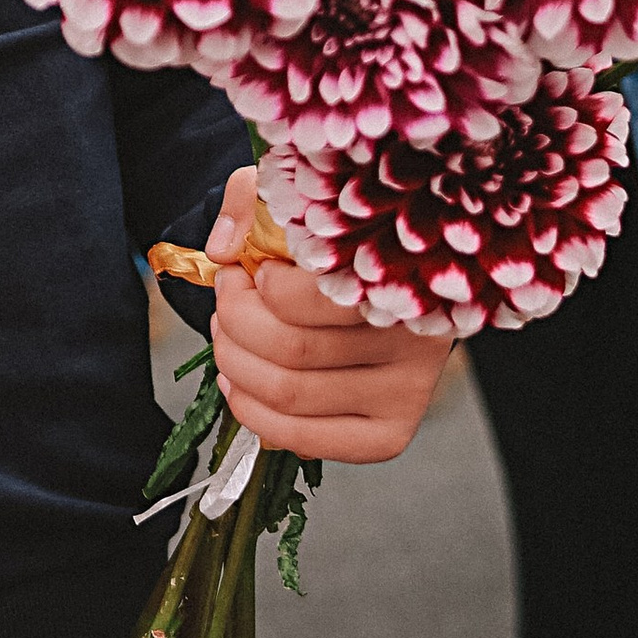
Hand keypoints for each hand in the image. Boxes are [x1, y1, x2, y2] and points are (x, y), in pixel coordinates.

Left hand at [208, 165, 448, 462]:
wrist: (397, 277)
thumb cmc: (347, 238)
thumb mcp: (302, 197)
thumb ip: (254, 203)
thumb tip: (222, 249)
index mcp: (401, 274)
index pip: (304, 297)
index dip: (251, 286)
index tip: (240, 269)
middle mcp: (415, 340)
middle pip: (289, 350)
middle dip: (234, 323)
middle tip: (226, 299)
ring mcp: (409, 392)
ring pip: (291, 394)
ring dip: (235, 365)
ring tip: (228, 335)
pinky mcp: (393, 432)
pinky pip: (310, 440)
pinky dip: (256, 416)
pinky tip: (240, 385)